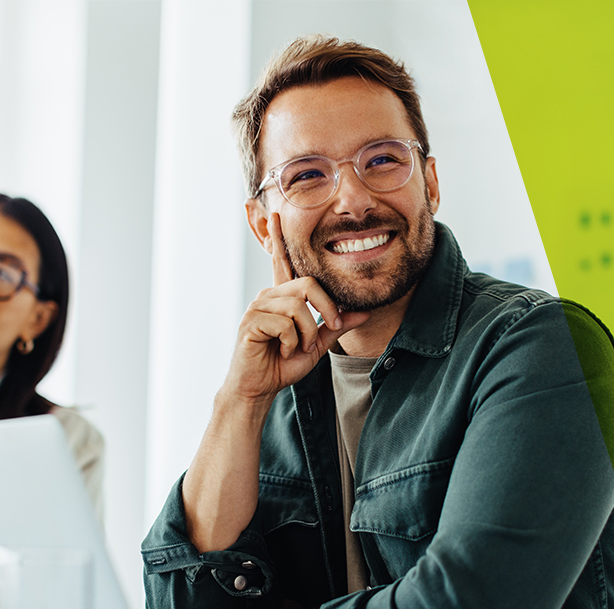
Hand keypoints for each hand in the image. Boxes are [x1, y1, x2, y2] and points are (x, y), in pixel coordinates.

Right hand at [224, 213, 369, 403]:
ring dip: (307, 334)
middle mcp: (268, 297)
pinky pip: (284, 324)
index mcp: (282, 297)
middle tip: (327, 332)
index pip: (283, 263)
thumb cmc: (281, 365)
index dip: (280, 240)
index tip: (277, 216)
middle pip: (307, 285)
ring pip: (298, 308)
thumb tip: (363, 312)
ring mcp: (257, 308)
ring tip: (297, 348)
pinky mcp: (250, 323)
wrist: (258, 388)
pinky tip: (282, 351)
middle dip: (326, 311)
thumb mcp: (316, 346)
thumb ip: (336, 327)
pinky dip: (291, 343)